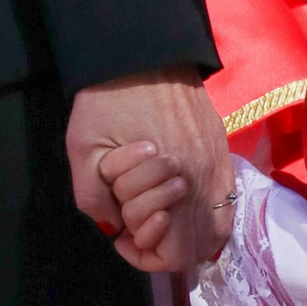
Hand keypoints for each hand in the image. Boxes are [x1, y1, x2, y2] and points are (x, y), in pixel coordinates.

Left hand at [67, 69, 234, 273]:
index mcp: (170, 182)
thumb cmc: (106, 101)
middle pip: (195, 248)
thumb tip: (114, 227)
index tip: (121, 234)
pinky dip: (203, 215)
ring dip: (185, 233)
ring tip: (159, 216)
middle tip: (136, 221)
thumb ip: (94, 199)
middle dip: (162, 244)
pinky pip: (225, 205)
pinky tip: (181, 203)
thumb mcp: (82, 151)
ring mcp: (218, 169)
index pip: (172, 253)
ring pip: (214, 232)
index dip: (142, 253)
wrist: (145, 52)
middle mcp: (203, 182)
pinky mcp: (223, 156)